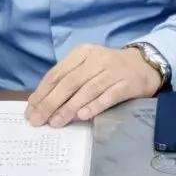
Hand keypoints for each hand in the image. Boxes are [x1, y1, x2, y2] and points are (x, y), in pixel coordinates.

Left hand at [25, 44, 161, 127]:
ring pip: (86, 90)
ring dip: (68, 108)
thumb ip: (68, 78)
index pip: (57, 73)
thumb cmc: (109, 67)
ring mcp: (112, 71)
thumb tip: (43, 101)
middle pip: (68, 82)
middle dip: (50, 103)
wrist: (145, 63)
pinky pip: (108, 96)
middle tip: (37, 120)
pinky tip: (82, 117)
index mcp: (82, 52)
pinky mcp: (127, 84)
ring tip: (55, 122)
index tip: (30, 109)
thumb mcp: (87, 65)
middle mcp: (96, 59)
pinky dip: (94, 106)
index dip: (42, 92)